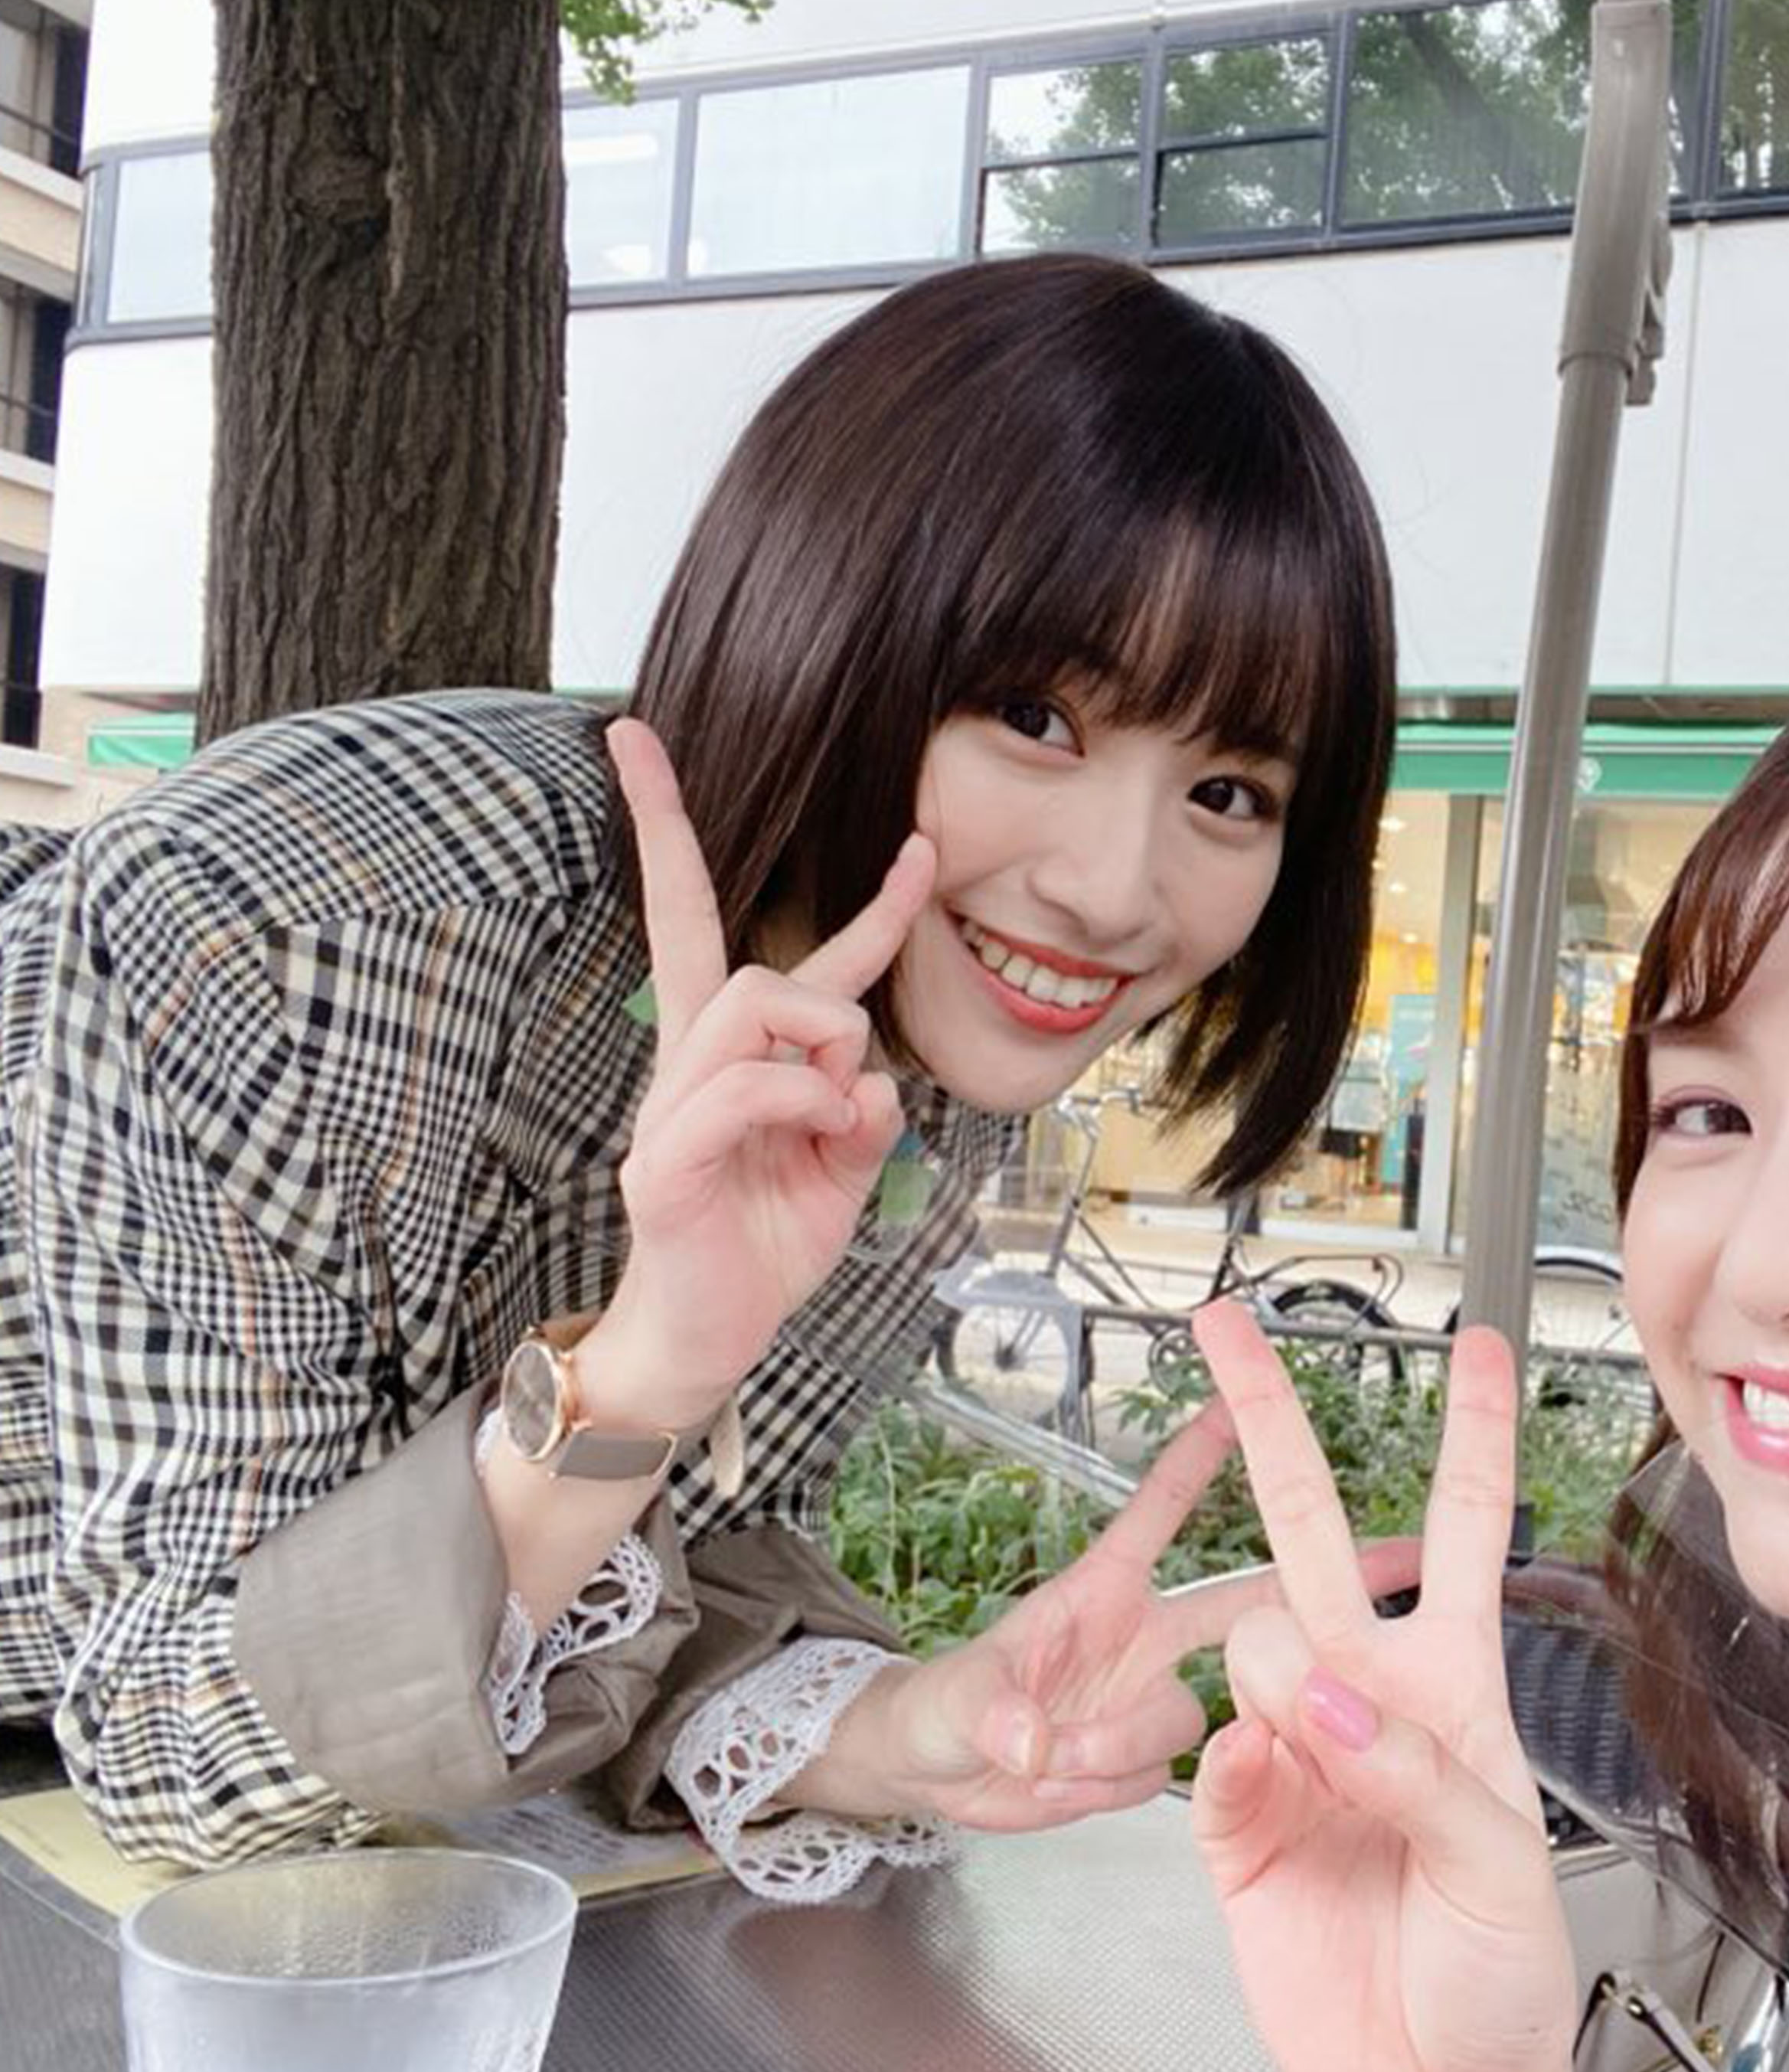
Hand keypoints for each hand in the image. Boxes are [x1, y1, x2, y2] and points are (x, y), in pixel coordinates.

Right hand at [589, 719, 933, 1425]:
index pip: (697, 924)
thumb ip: (862, 1111)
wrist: (709, 1339)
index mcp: (725, 1057)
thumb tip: (870, 1078)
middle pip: (747, 962)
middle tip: (864, 1041)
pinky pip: (745, 1088)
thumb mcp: (843, 1170)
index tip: (636, 732)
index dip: (672, 829)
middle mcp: (687, 1067)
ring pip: (756, 1006)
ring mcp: (670, 1110)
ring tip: (835, 1124)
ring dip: (827, 1054)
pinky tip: (820, 1143)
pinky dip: (806, 1106)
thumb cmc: (766, 1246)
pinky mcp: (666, 1161)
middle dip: (831, 988)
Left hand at [808, 1402, 1425, 1832]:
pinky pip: (1155, 1779)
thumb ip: (996, 1714)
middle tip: (1396, 1563)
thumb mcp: (953, 1699)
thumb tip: (1031, 1737)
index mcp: (1100, 1593)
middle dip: (1315, 1586)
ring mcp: (1148, 1702)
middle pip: (1244, 1608)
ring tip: (1050, 1757)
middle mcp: (1142, 1641)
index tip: (1245, 1401)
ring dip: (1118, 1746)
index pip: (1161, 1513)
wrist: (935, 1777)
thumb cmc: (938, 1706)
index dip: (1201, 1459)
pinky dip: (1103, 1787)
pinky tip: (1059, 1782)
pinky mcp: (1143, 1762)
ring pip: (1187, 1721)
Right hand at [1189, 1302, 1581, 2071]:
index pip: (1464, 1531)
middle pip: (1315, 1532)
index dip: (1477, 1434)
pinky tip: (1274, 1814)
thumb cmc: (1501, 1981)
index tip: (1485, 1341)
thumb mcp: (1499, 1870)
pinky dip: (1236, 1768)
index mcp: (1456, 1687)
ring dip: (1273, 1672)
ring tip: (1315, 1751)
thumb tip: (1303, 1683)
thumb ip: (1409, 1767)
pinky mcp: (1231, 1821)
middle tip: (1227, 1328)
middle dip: (1273, 1423)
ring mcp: (1296, 1752)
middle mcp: (1370, 1697)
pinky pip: (1212, 1756)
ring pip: (1252, 1643)